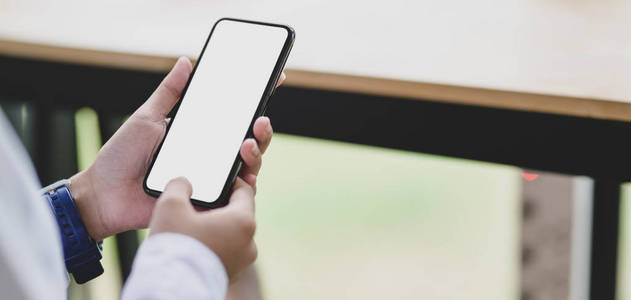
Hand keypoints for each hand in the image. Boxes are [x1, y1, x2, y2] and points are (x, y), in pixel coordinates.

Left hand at [70, 57, 280, 240]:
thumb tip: (187, 61)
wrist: (103, 196)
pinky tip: (246, 176)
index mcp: (198, 134)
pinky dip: (245, 186)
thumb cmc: (120, 157)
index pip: (233, 116)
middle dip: (262, 129)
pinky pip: (234, 196)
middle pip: (248, 141)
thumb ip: (169, 92)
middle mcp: (209, 156)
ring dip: (256, 153)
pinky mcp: (206, 202)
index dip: (255, 100)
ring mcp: (209, 179)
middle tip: (260, 120)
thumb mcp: (146, 118)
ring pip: (247, 166)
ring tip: (248, 144)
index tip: (275, 78)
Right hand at [149, 177, 256, 280]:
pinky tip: (197, 244)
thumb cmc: (175, 246)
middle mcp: (249, 243)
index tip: (217, 179)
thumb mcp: (170, 205)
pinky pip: (227, 253)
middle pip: (240, 214)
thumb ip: (179, 185)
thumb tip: (183, 183)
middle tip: (202, 202)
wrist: (172, 289)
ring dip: (219, 227)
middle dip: (222, 206)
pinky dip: (216, 246)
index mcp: (243, 221)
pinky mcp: (231, 276)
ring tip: (196, 225)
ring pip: (233, 235)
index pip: (245, 191)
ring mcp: (242, 262)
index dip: (231, 181)